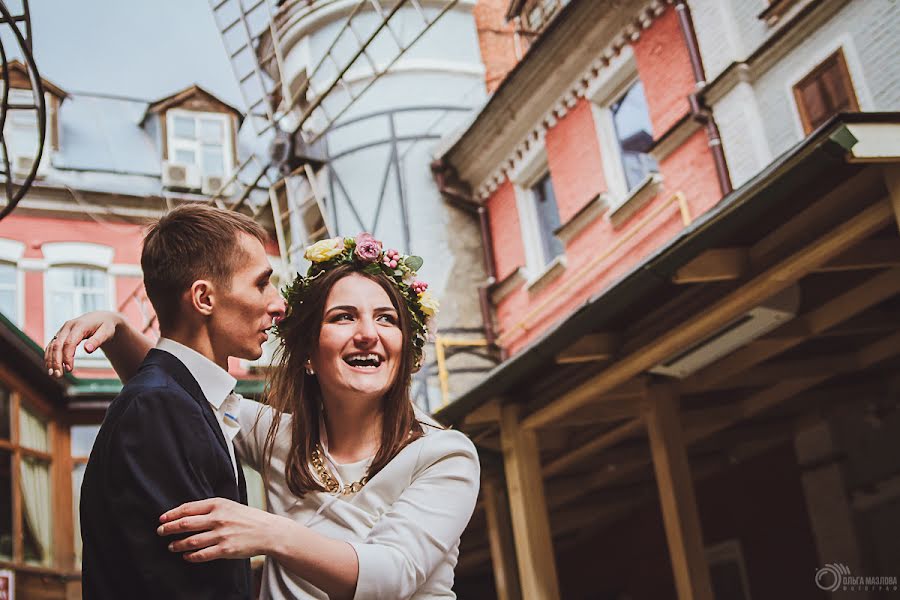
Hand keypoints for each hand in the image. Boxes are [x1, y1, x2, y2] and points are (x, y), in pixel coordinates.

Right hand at [44, 311, 120, 376]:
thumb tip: (88, 350)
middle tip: (59, 375)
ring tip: (54, 374)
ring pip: (52, 346)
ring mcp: (62, 330)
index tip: (69, 369)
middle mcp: (68, 327)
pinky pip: (51, 346)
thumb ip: (97, 340)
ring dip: (51, 360)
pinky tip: (51, 367)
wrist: (101, 318)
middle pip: (57, 345)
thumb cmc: (106, 326)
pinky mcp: (60, 334)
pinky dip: (50, 356)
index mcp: (79, 325)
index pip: (69, 343)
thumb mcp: (106, 332)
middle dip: (56, 361)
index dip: (67, 356)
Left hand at [158, 498, 278, 561]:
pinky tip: (186, 556)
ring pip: (190, 541)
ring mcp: (221, 534)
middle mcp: (218, 518)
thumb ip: (211, 508)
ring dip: (177, 544)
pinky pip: (202, 554)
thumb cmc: (248, 517)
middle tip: (160, 532)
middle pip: (185, 524)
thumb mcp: (230, 506)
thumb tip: (188, 513)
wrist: (268, 531)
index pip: (188, 508)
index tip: (162, 519)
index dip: (172, 514)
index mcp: (218, 504)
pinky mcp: (225, 549)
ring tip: (172, 546)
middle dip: (168, 529)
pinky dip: (191, 556)